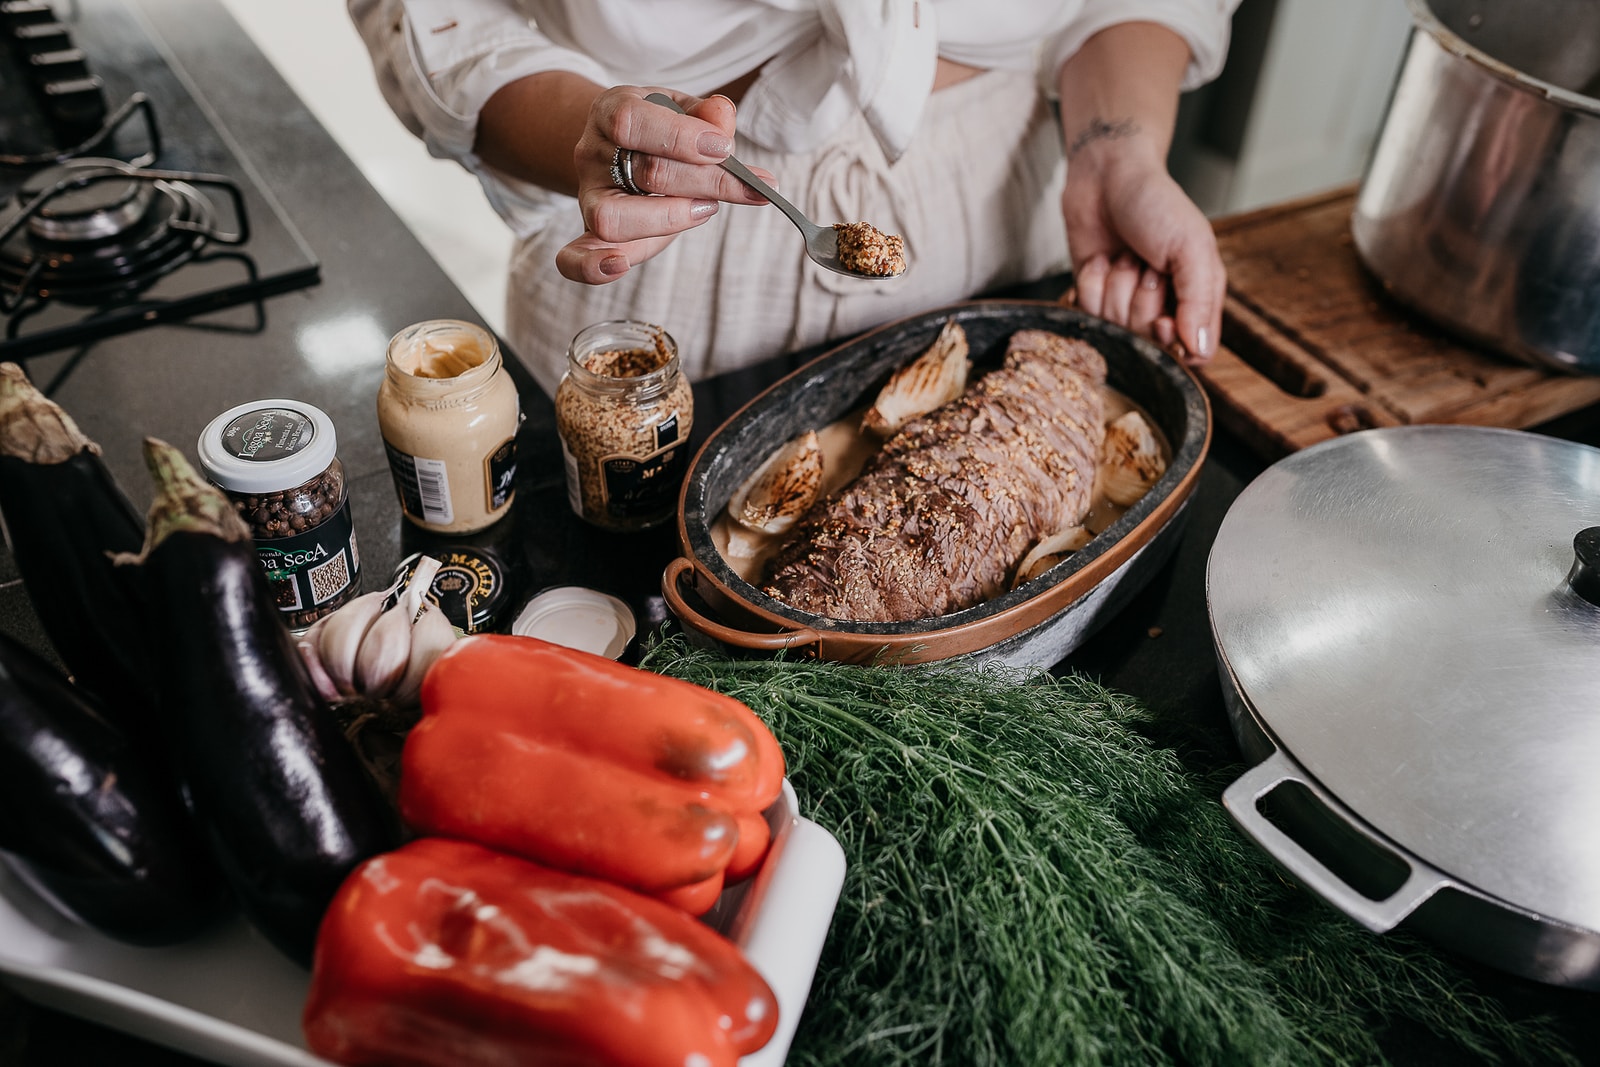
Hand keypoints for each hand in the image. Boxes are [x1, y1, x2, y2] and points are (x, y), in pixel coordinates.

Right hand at [558, 88, 771, 284]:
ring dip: (670, 219)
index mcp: (611, 111)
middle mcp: (592, 154)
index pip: (631, 122)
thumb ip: (706, 114)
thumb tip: (722, 116)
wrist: (620, 148)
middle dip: (705, 182)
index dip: (680, 137)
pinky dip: (591, 268)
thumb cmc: (659, 131)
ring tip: (706, 209)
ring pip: (613, 218)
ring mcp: (588, 197)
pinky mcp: (591, 234)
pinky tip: (619, 266)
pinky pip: (573, 258)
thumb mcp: (682, 111)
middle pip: (644, 173)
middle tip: (748, 187)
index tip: (724, 149)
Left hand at [1060, 130, 1224, 365]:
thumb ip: (1200, 300)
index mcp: (1197, 298)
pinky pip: (1087, 314)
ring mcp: (1123, 305)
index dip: (1173, 343)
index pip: (1192, 353)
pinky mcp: (1091, 298)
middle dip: (1142, 301)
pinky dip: (1091, 284)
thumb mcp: (1191, 246)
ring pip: (1116, 329)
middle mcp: (1161, 307)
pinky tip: (1101, 260)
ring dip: (1116, 287)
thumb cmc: (1156, 204)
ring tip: (1124, 256)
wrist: (1107, 175)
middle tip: (1146, 265)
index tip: (1164, 319)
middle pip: (1149, 343)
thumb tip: (1199, 351)